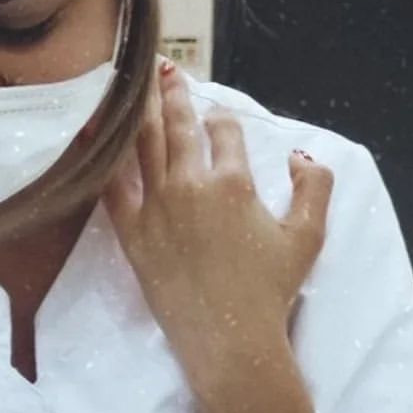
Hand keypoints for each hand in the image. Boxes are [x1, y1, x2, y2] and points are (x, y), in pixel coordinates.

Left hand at [101, 60, 333, 396]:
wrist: (229, 341)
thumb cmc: (270, 292)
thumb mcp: (308, 236)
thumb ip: (314, 186)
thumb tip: (300, 154)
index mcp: (233, 181)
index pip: (224, 129)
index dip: (222, 116)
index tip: (216, 113)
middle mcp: (190, 186)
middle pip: (179, 126)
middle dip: (174, 94)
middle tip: (166, 71)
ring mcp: (156, 209)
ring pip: (144, 146)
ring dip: (143, 113)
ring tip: (137, 89)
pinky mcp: (132, 236)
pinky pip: (113, 188)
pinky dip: (106, 159)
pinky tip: (98, 138)